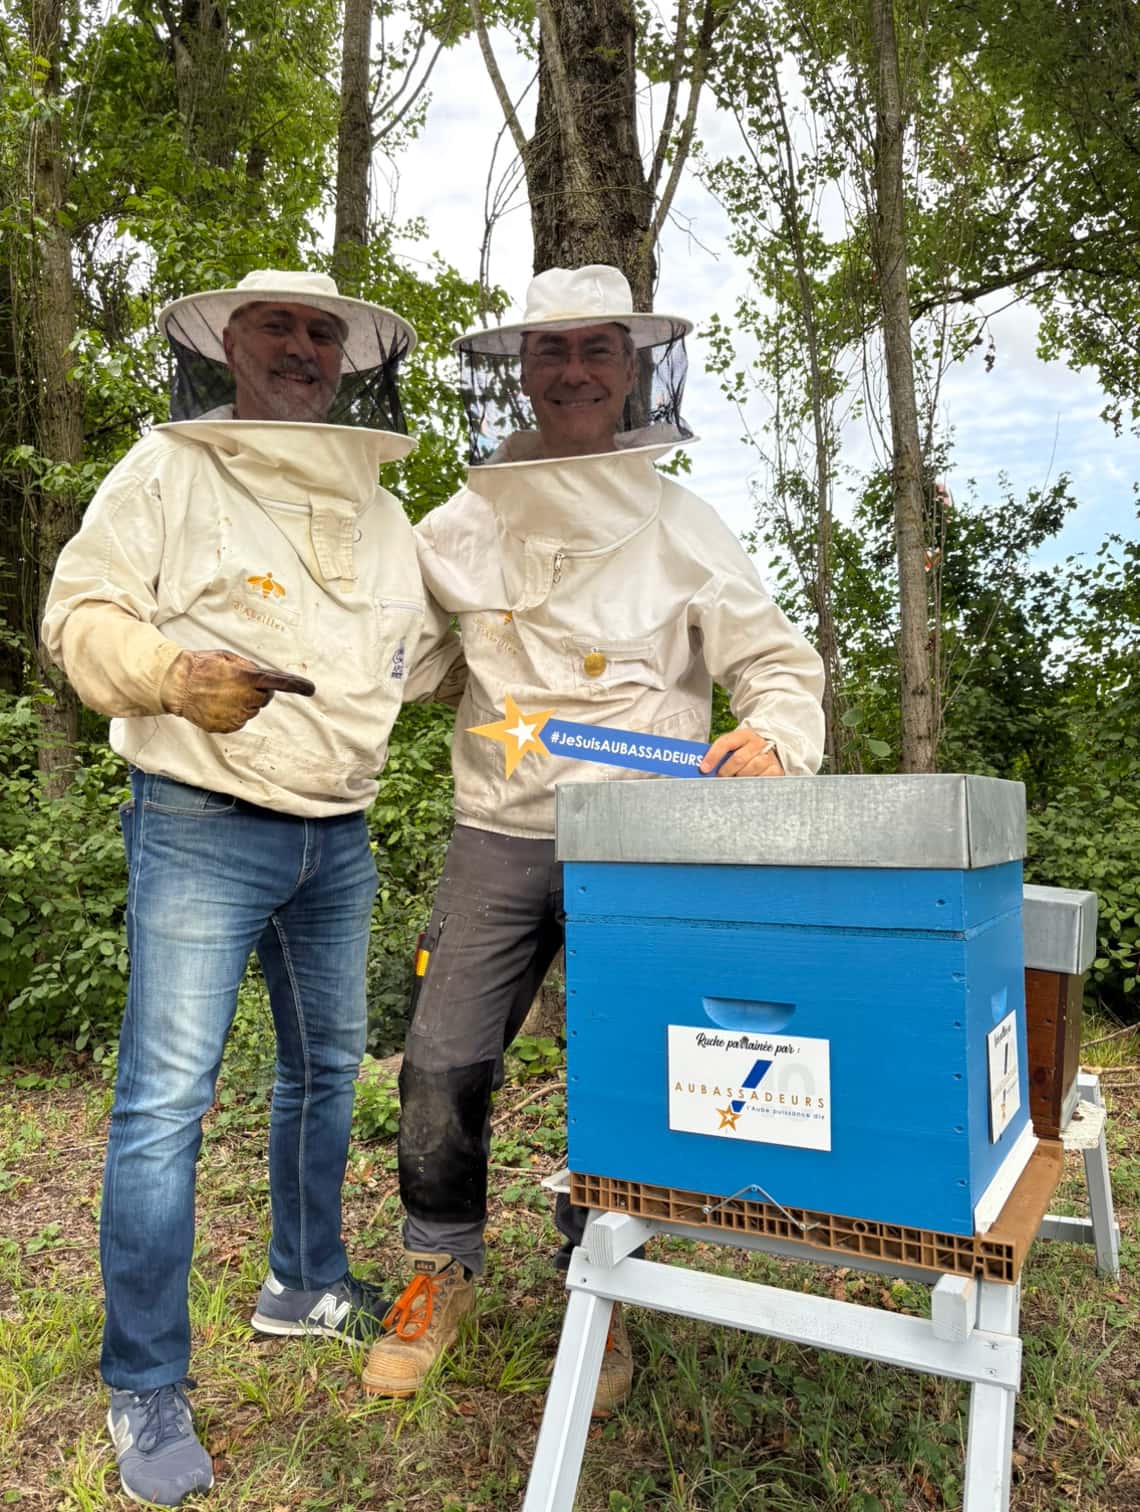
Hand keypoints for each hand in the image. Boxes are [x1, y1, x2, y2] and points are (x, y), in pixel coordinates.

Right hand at [161, 650, 306, 732]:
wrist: (176, 685)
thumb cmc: (202, 667)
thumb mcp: (227, 658)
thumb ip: (248, 668)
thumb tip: (260, 677)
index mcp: (247, 679)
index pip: (279, 682)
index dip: (296, 685)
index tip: (310, 688)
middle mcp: (245, 699)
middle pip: (264, 699)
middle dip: (256, 692)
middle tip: (234, 684)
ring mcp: (236, 715)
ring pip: (251, 710)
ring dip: (242, 703)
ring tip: (220, 693)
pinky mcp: (227, 727)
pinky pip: (238, 721)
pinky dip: (231, 714)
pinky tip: (216, 704)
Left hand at [699, 726, 784, 777]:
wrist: (770, 751)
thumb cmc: (745, 752)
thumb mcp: (734, 748)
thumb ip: (721, 755)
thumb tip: (703, 769)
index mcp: (743, 735)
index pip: (726, 743)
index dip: (713, 756)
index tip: (703, 769)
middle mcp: (757, 743)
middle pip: (738, 758)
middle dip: (725, 771)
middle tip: (717, 780)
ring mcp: (768, 755)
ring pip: (750, 769)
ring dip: (738, 779)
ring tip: (731, 785)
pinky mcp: (776, 769)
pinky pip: (762, 779)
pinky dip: (752, 784)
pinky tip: (745, 787)